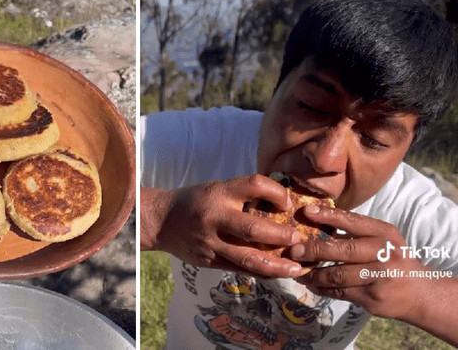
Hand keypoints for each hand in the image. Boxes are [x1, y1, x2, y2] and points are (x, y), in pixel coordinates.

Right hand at [143, 175, 304, 277]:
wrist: (161, 221)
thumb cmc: (195, 202)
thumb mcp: (216, 189)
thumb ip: (242, 196)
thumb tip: (281, 202)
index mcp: (219, 193)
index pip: (255, 185)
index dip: (277, 192)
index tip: (287, 202)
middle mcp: (215, 217)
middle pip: (253, 228)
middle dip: (280, 235)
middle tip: (298, 239)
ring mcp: (211, 242)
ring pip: (248, 257)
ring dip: (276, 265)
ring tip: (296, 269)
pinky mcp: (209, 260)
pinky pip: (239, 269)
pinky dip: (261, 273)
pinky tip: (277, 275)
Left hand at [291, 205, 425, 318]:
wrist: (420, 293)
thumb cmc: (393, 259)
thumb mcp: (383, 240)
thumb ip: (355, 233)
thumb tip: (315, 224)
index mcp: (384, 233)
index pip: (353, 221)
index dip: (328, 216)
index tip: (306, 211)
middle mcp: (384, 253)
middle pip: (342, 250)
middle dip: (313, 250)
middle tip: (294, 251)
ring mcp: (379, 277)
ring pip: (337, 275)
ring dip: (313, 274)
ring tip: (299, 271)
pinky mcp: (372, 298)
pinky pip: (340, 292)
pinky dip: (322, 288)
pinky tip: (312, 285)